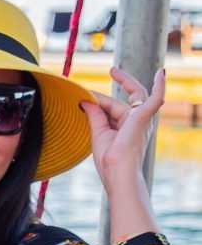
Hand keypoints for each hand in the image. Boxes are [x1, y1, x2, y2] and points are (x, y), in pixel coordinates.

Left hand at [82, 66, 165, 185]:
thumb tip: (84, 100)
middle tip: (112, 70)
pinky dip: (160, 86)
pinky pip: (156, 99)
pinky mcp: (143, 118)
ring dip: (126, 81)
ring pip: (136, 95)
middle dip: (120, 83)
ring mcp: (142, 119)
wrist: (117, 173)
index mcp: (127, 125)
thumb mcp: (98, 133)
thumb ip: (94, 115)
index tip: (82, 97)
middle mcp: (138, 121)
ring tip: (114, 71)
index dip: (98, 100)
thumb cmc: (109, 160)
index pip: (113, 106)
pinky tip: (162, 73)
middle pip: (127, 98)